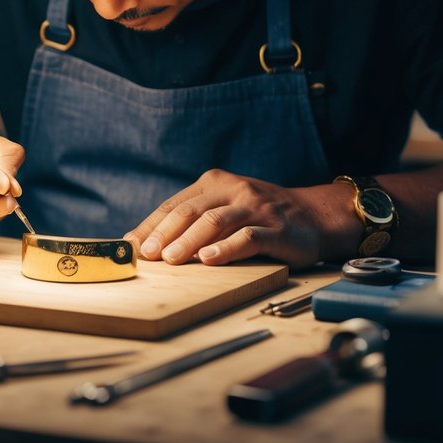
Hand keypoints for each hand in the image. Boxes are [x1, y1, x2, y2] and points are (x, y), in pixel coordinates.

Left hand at [124, 169, 345, 267]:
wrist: (314, 215)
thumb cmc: (260, 215)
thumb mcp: (226, 206)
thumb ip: (194, 219)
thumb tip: (150, 245)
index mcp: (214, 183)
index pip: (174, 205)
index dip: (150, 226)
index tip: (129, 246)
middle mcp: (233, 190)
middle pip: (190, 211)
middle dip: (164, 234)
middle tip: (147, 255)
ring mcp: (255, 208)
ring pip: (215, 222)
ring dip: (190, 242)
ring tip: (171, 260)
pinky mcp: (275, 229)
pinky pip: (247, 237)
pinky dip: (226, 248)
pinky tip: (210, 259)